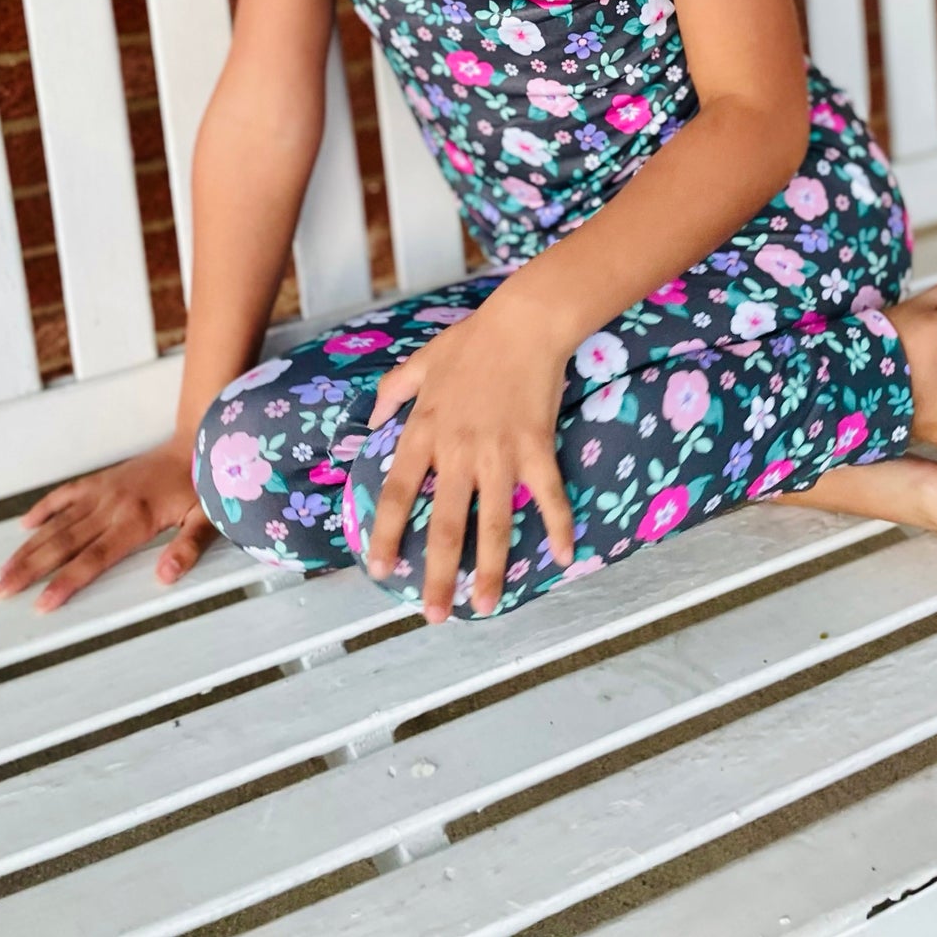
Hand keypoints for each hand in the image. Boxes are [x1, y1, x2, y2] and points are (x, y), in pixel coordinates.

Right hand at [0, 437, 216, 614]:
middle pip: (63, 543)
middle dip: (29, 569)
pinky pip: (66, 493)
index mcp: (136, 519)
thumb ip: (187, 547)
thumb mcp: (208, 518)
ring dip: (28, 547)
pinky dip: (44, 509)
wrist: (199, 438)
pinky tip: (25, 526)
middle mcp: (112, 505)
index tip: (41, 603)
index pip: (94, 558)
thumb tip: (165, 575)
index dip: (66, 581)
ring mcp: (103, 490)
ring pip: (57, 522)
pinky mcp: (102, 479)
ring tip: (2, 571)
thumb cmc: (204, 483)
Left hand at [364, 297, 575, 620]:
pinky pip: (549, 495)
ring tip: (485, 606)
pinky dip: (558, 526)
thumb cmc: (473, 339)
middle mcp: (458, 451)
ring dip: (490, 569)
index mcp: (425, 431)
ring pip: (494, 523)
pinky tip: (565, 556)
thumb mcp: (421, 361)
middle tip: (434, 615)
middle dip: (439, 575)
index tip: (381, 570)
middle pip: (447, 524)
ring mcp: (500, 453)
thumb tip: (372, 420)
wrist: (524, 321)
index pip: (399, 493)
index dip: (389, 534)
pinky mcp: (537, 448)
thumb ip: (393, 392)